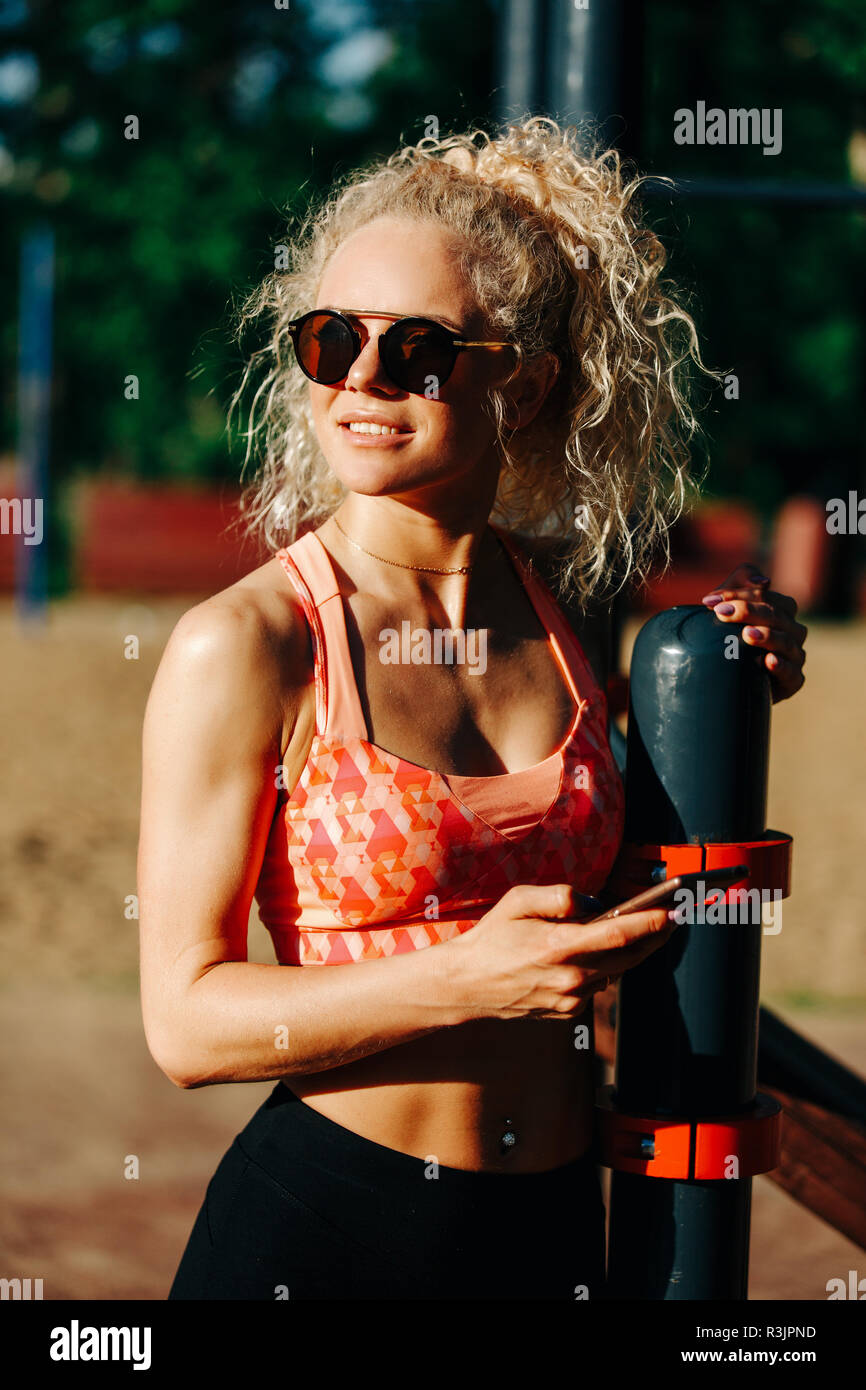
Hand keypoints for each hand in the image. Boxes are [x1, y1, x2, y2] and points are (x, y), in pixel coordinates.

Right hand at [447, 883, 676, 1021]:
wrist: (467, 986)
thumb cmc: (492, 937)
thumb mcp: (519, 901)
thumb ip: (560, 897)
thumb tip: (595, 903)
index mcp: (560, 946)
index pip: (620, 933)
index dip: (653, 922)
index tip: (675, 910)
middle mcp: (572, 977)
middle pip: (630, 957)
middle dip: (656, 937)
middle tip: (673, 918)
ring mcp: (571, 999)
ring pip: (614, 972)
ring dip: (626, 953)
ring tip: (634, 930)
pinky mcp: (568, 1013)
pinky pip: (595, 986)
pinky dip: (599, 969)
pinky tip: (588, 956)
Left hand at [700, 563, 806, 703]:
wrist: (724, 681)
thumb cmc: (726, 639)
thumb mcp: (726, 609)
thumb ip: (739, 584)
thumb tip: (764, 580)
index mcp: (782, 611)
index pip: (768, 597)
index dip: (740, 595)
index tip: (710, 601)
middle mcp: (792, 632)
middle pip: (778, 616)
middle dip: (750, 611)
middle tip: (722, 613)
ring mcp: (794, 657)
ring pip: (787, 642)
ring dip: (767, 636)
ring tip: (747, 634)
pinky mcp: (792, 681)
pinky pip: (792, 674)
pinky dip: (782, 666)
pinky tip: (768, 661)